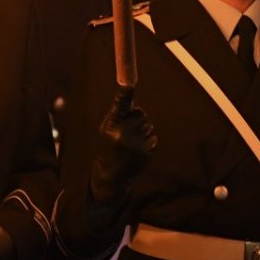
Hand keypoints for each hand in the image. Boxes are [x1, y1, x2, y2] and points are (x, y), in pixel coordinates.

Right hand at [89, 87, 154, 208]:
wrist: (112, 174)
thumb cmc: (108, 147)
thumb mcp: (106, 130)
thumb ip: (118, 116)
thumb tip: (133, 101)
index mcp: (111, 126)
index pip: (119, 107)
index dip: (124, 95)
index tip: (128, 85)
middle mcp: (124, 134)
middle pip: (141, 113)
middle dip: (137, 118)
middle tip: (127, 130)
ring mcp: (137, 143)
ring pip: (148, 124)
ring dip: (143, 130)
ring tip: (131, 141)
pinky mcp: (147, 151)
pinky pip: (153, 136)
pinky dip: (148, 140)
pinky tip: (138, 149)